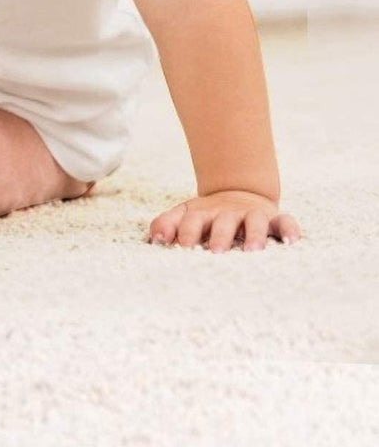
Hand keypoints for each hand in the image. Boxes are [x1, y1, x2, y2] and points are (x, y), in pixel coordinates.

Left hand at [148, 190, 300, 251]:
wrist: (239, 193)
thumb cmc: (208, 216)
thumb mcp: (185, 215)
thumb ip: (166, 224)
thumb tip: (155, 240)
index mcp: (202, 213)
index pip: (191, 221)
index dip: (187, 233)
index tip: (182, 248)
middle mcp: (227, 213)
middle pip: (223, 222)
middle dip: (219, 236)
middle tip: (216, 253)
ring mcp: (252, 214)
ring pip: (254, 222)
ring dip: (253, 235)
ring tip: (252, 251)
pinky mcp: (275, 218)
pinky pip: (286, 222)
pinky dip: (289, 230)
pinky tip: (291, 242)